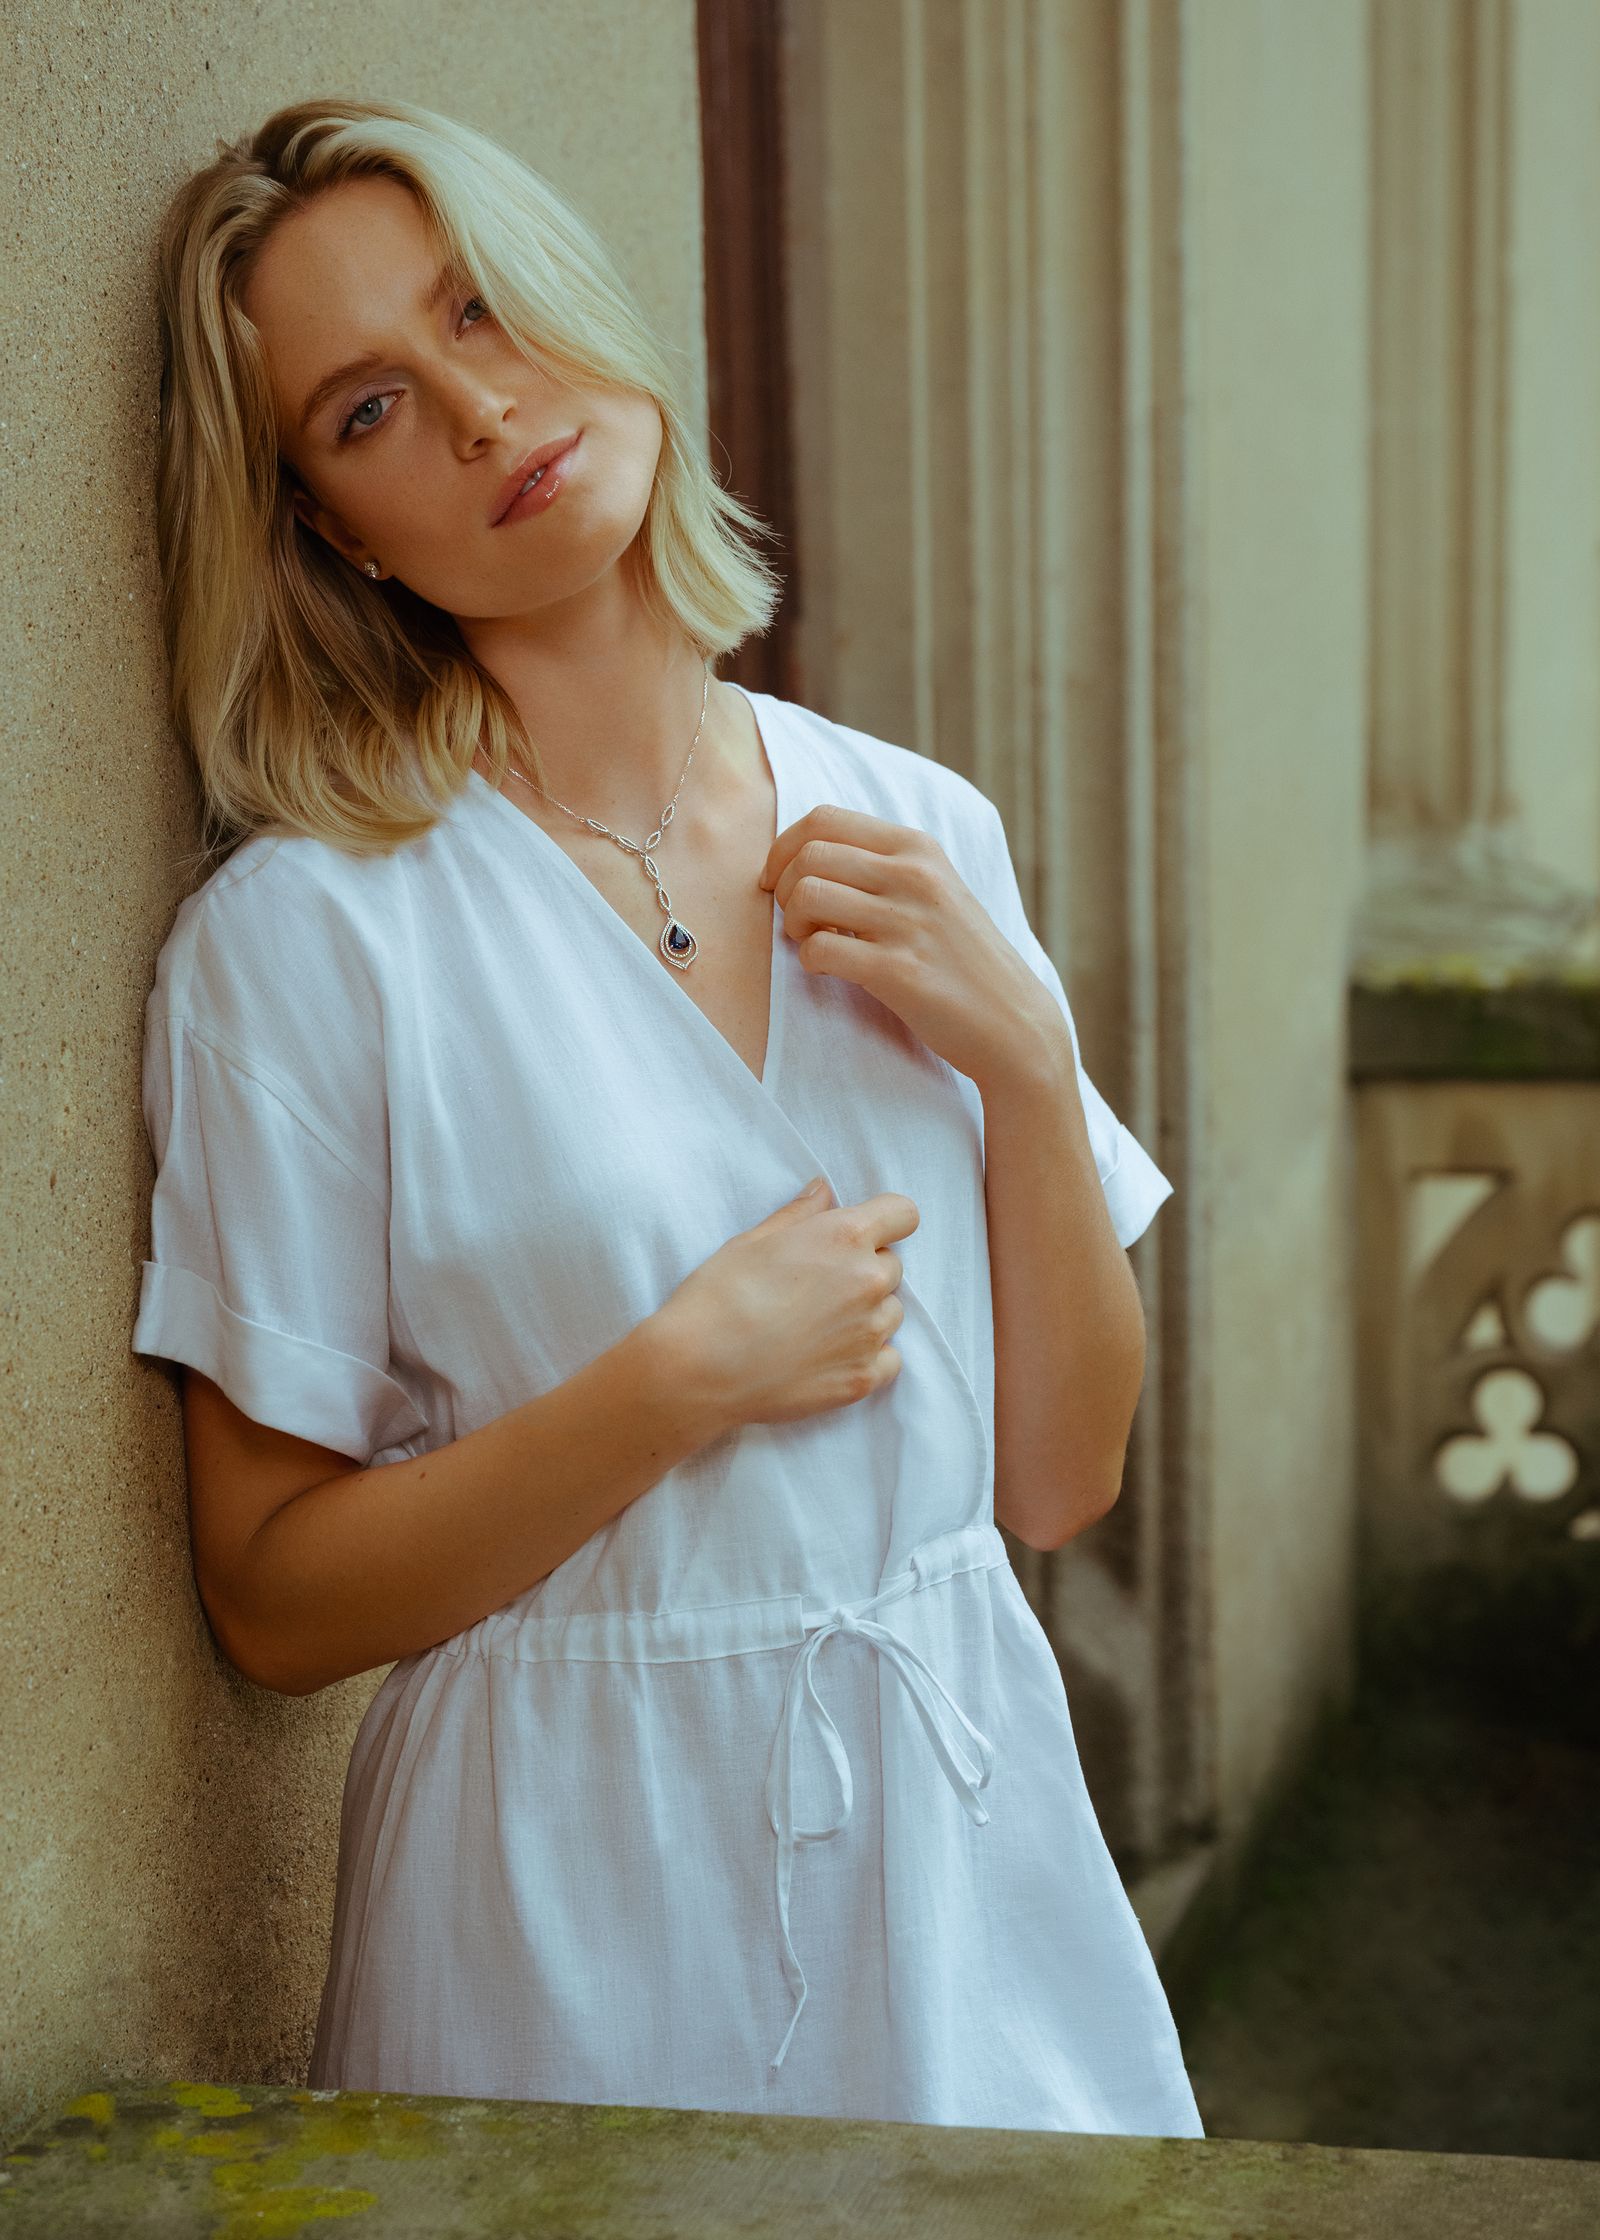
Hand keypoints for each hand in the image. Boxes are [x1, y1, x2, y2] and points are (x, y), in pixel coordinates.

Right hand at [654, 1176, 918, 1428]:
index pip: (903, 1214)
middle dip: (864, 1270)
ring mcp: (870, 1333)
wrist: (698, 1369)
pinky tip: (827, 1357)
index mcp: (845, 1237)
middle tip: (818, 1287)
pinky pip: (889, 1359)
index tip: (864, 1234)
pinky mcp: (864, 1377)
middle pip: (892, 1266)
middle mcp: (868, 1281)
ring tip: (817, 1326)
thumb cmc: (718, 1296)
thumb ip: (800, 1214)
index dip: (885, 1222)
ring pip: (891, 1313)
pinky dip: (867, 1357)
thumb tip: (824, 1191)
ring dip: (866, 1315)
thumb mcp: (753, 1240)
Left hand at [759, 805, 1062, 1088]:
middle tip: (796, 919)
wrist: (1012, 1021)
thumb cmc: (960, 957)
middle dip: (783, 888)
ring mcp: (908, 923)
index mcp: (917, 848)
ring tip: (810, 942)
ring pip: (808, 895)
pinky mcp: (900, 972)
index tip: (779, 879)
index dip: (783, 848)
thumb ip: (882, 865)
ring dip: (792, 923)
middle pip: (808, 854)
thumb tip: (804, 853)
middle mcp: (914, 876)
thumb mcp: (934, 889)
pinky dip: (810, 961)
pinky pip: (820, 950)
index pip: (823, 819)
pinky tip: (829, 970)